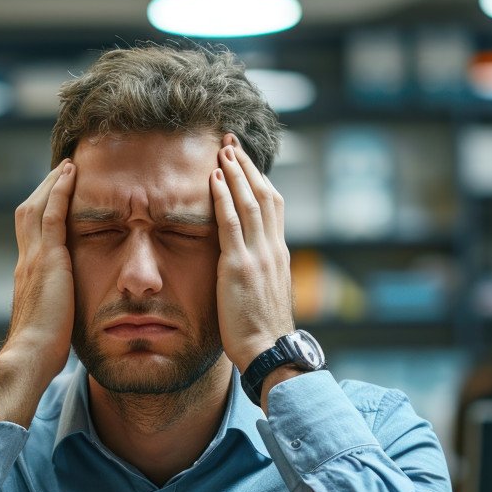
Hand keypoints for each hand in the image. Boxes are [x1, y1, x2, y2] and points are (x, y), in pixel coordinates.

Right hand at [0, 160, 76, 424]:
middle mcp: (26, 261)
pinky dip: (60, 192)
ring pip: (38, 207)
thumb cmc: (42, 351)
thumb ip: (57, 311)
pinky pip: (53, 215)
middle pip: (29, 213)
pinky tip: (71, 174)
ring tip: (69, 165)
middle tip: (61, 171)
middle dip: (44, 190)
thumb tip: (69, 316)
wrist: (30, 355)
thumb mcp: (51, 324)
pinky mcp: (48, 259)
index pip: (31, 235)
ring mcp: (34, 258)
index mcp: (26, 276)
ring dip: (52, 183)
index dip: (41, 213)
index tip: (53, 199)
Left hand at [210, 134, 294, 372]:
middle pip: (263, 194)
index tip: (243, 159)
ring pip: (249, 201)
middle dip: (246, 165)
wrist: (269, 351)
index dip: (257, 178)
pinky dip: (223, 198)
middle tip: (230, 140)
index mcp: (278, 253)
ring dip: (234, 172)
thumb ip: (258, 271)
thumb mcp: (264, 293)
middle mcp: (272, 248)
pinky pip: (231, 224)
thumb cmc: (263, 331)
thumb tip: (246, 262)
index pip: (272, 204)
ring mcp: (259, 255)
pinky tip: (213, 179)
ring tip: (222, 149)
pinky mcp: (240, 267)